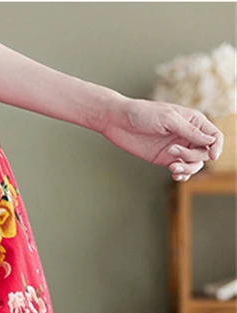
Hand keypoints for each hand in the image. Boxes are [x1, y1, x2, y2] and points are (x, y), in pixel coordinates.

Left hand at [99, 96, 223, 180]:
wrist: (119, 122)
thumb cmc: (143, 114)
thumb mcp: (169, 119)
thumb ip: (190, 131)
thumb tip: (211, 141)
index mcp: (193, 121)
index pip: (214, 135)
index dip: (216, 146)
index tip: (212, 156)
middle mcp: (188, 135)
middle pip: (204, 153)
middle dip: (193, 157)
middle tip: (173, 152)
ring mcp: (177, 148)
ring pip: (194, 164)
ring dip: (187, 168)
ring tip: (172, 167)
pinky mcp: (166, 158)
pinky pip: (181, 170)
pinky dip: (181, 174)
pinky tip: (175, 174)